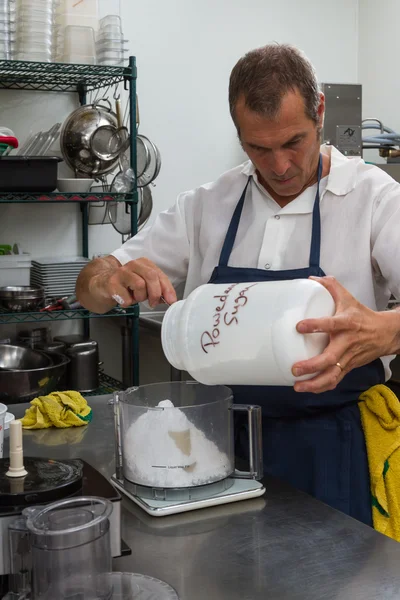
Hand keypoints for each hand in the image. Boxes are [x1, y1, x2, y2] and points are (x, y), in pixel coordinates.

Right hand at [94, 257, 176, 307]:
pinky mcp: (111, 283)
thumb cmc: (124, 285)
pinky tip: (124, 299)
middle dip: (155, 293)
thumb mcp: (143, 285)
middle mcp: (133, 265)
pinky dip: (128, 303)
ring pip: (140, 285)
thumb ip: (156, 289)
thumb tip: (169, 299)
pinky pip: (126, 297)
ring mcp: (121, 273)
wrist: (100, 284)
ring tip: (134, 297)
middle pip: (151, 276)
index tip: (171, 300)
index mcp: (143, 264)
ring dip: (140, 297)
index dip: (167, 289)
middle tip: (153, 303)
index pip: (160, 275)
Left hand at [291, 276, 398, 393]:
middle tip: (295, 369)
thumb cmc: (362, 316)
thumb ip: (330, 287)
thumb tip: (312, 279)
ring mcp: (348, 357)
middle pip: (330, 358)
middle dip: (312, 366)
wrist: (386, 333)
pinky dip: (322, 387)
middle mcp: (347, 343)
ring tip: (298, 387)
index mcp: (347, 324)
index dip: (315, 325)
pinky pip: (335, 380)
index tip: (299, 326)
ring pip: (333, 374)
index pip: (331, 324)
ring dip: (315, 383)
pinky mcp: (349, 367)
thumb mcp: (348, 298)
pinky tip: (307, 389)